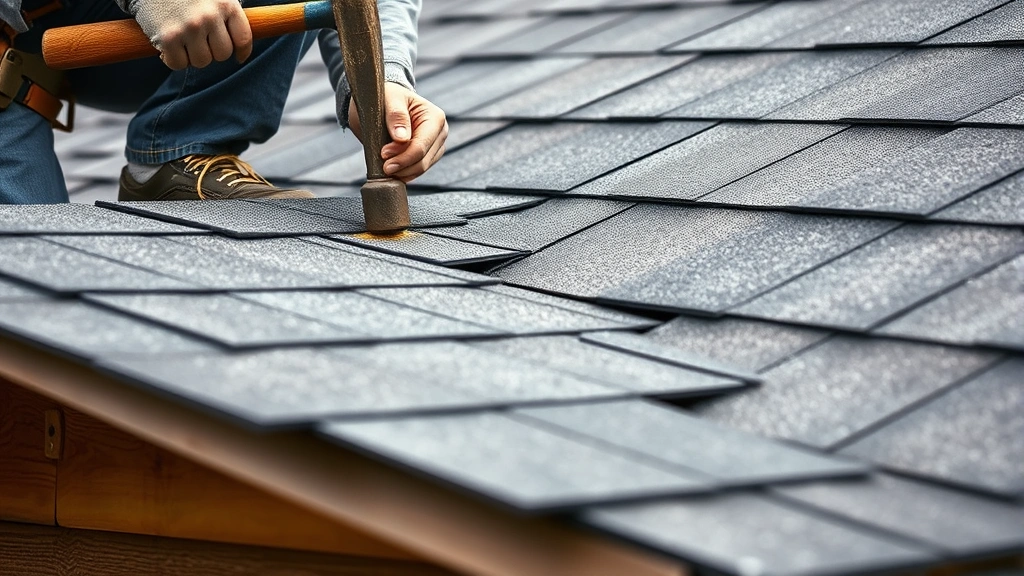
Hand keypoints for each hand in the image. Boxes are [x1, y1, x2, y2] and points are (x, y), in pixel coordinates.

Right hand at [132, 0, 252, 69]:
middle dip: (211, 51)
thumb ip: (226, 14)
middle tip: (199, 40)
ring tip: (183, 40)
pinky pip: (178, 64)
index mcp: (226, 3)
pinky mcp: (168, 37)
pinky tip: (168, 46)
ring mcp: (189, 28)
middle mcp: (209, 16)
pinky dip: (172, 59)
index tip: (238, 57)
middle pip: (222, 54)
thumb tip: (240, 45)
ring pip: (202, 62)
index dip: (242, 52)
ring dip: (192, 56)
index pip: (243, 38)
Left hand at [348, 83, 447, 182]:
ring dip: (403, 171)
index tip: (383, 155)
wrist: (389, 100)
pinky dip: (405, 173)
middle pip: (423, 160)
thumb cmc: (390, 96)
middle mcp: (440, 133)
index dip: (402, 155)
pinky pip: (418, 170)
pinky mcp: (429, 155)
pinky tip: (393, 171)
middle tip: (383, 166)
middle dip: (402, 166)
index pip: (421, 145)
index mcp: (435, 118)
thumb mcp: (390, 98)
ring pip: (421, 168)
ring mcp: (436, 146)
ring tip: (385, 167)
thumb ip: (396, 116)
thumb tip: (402, 138)